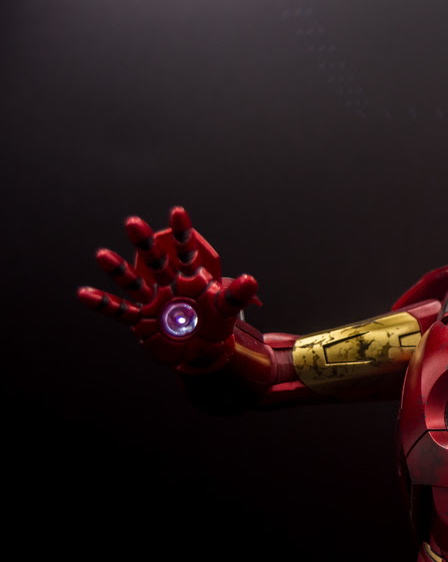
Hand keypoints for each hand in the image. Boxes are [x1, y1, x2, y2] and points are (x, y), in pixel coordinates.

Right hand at [78, 206, 259, 370]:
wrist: (203, 350)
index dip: (182, 234)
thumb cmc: (215, 323)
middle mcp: (168, 285)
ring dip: (117, 270)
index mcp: (190, 278)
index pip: (186, 252)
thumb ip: (236, 294)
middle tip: (133, 223)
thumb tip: (250, 279)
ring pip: (133, 283)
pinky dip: (103, 304)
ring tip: (102, 255)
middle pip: (155, 261)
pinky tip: (84, 294)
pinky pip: (120, 311)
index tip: (178, 212)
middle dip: (144, 243)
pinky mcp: (141, 320)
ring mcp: (152, 301)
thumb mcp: (227, 309)